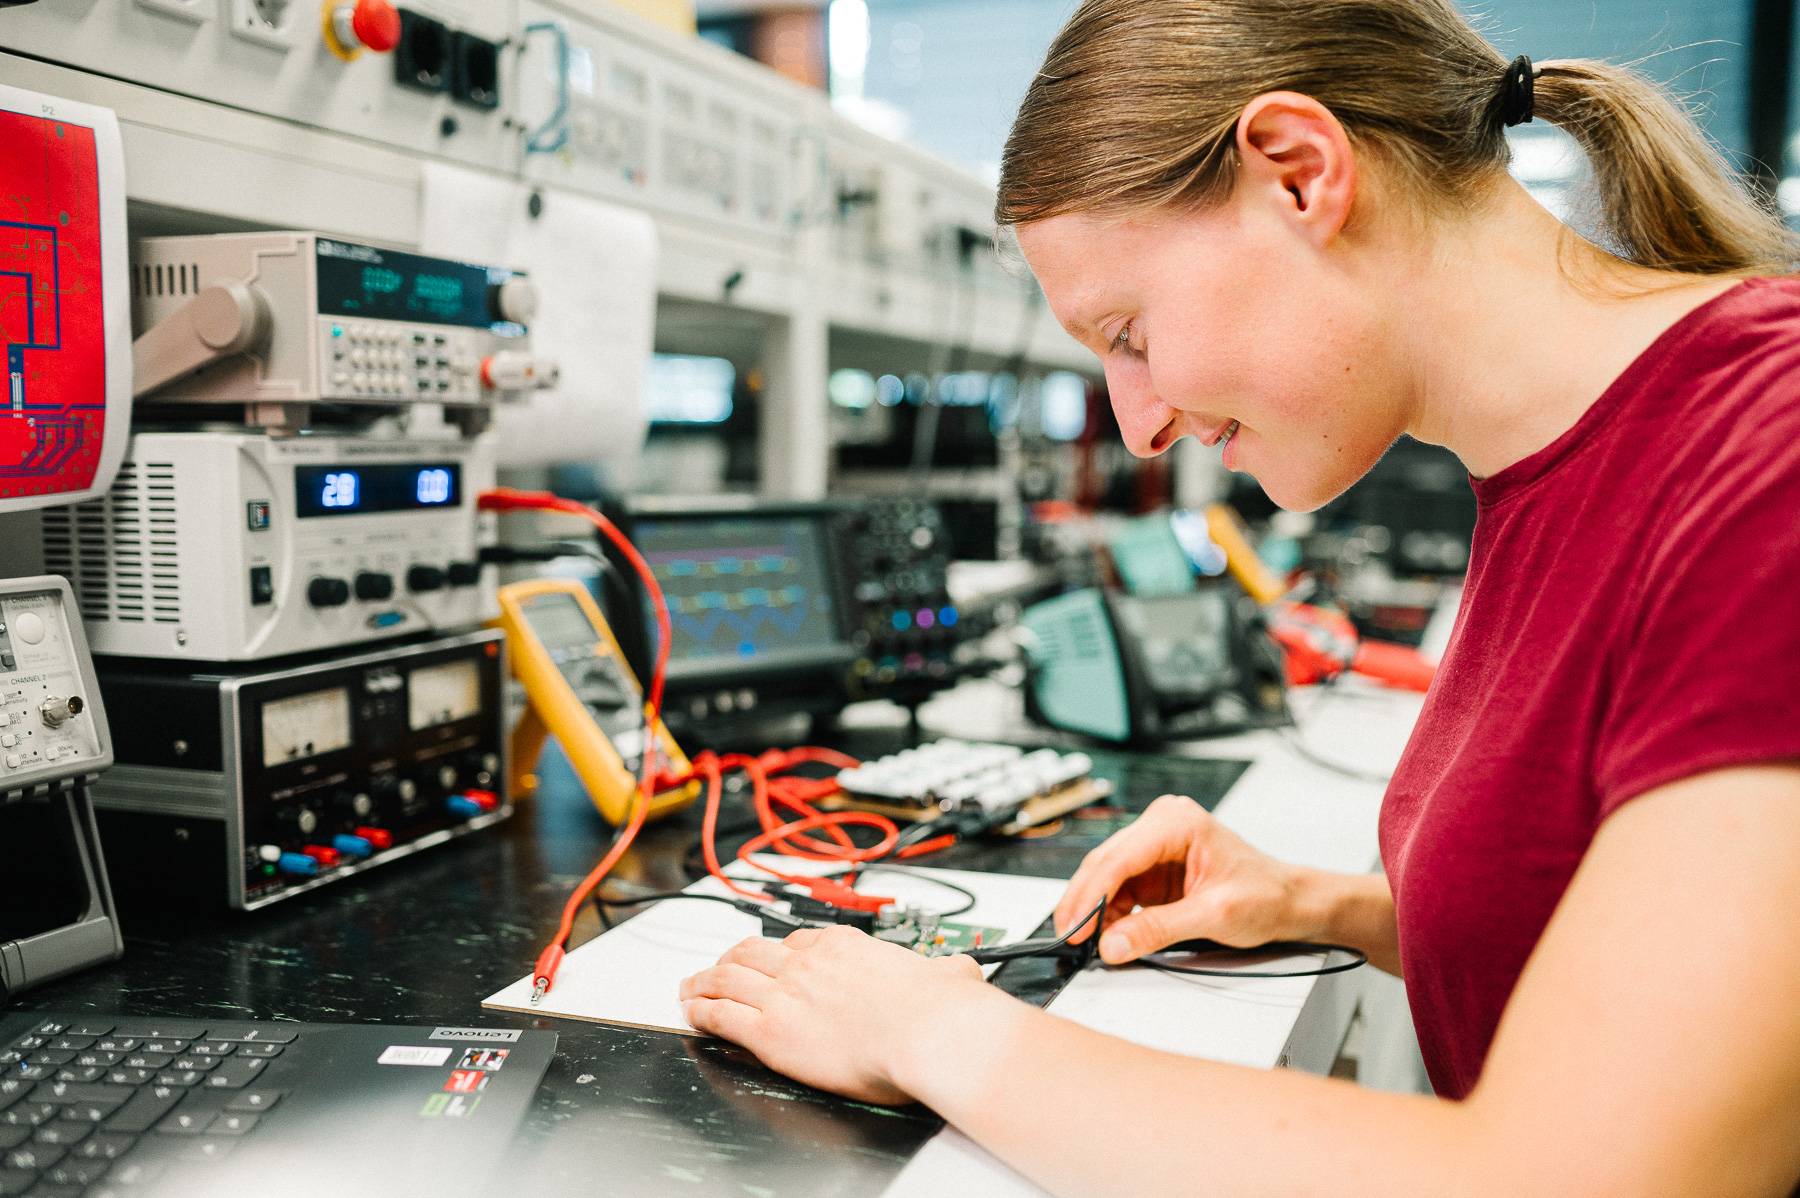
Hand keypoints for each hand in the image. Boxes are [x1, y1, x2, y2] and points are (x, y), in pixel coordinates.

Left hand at [679, 925, 985, 1104]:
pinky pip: (720, 1015)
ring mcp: (785, 995)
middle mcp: (808, 963)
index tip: (771, 958)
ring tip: (690, 988)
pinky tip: (690, 1013)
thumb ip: (951, 970)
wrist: (929, 1033)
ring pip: (727, 978)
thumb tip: (964, 970)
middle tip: (718, 965)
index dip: (778, 952)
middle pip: (753, 952)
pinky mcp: (771, 1031)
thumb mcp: (951, 975)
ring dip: (703, 982)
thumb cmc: (940, 1013)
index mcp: (845, 946)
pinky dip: (700, 1012)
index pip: (797, 942)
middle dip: (730, 958)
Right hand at [1054, 795, 1305, 963]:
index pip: (1119, 857)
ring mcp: (1155, 847)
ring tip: (1083, 941)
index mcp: (1177, 822)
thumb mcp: (1213, 915)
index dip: (1092, 895)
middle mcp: (1162, 826)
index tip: (1077, 927)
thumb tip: (1112, 943)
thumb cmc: (1266, 894)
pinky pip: (1119, 890)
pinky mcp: (1153, 870)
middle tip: (1069, 938)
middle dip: (1084, 903)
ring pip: (1106, 877)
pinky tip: (1102, 934)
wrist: (1288, 901)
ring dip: (1092, 909)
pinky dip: (1108, 914)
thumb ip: (1159, 929)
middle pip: (1104, 864)